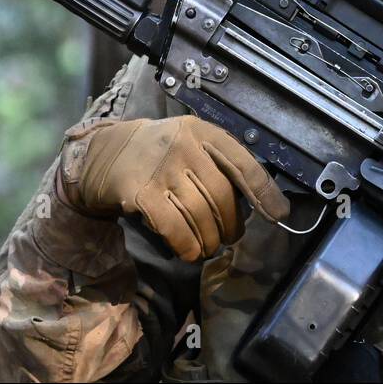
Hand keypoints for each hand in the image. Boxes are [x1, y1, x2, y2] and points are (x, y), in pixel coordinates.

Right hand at [57, 115, 290, 261]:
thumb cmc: (159, 153)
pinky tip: (189, 251)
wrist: (103, 154)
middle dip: (231, 224)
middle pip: (222, 196)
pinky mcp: (139, 193)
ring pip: (200, 215)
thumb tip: (259, 200)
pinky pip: (174, 228)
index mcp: (201, 131)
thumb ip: (219, 163)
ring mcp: (160, 169)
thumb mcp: (190, 143)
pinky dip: (187, 245)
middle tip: (229, 237)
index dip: (264, 191)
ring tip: (208, 246)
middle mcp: (183, 146)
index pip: (242, 162)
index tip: (279, 215)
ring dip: (209, 239)